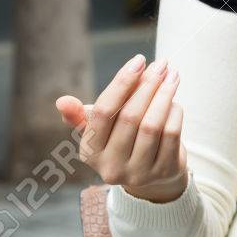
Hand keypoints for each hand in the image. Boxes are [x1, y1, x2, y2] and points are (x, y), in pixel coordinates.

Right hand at [57, 53, 188, 203]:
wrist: (152, 176)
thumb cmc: (123, 141)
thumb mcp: (101, 131)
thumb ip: (84, 115)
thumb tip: (61, 101)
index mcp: (90, 152)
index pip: (102, 112)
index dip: (121, 84)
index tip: (138, 60)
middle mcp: (110, 166)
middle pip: (130, 117)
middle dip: (148, 85)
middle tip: (162, 64)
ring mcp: (138, 172)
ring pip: (152, 125)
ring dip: (165, 95)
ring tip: (173, 75)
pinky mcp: (163, 172)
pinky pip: (171, 134)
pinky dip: (174, 112)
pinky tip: (175, 100)